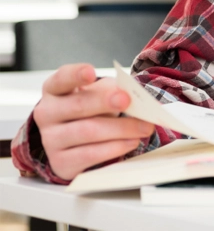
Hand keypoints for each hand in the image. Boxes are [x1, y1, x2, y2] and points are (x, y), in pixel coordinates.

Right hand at [32, 63, 154, 181]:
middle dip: (105, 102)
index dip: (75, 75)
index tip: (91, 72)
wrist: (75, 142)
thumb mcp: (98, 93)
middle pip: (77, 105)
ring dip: (121, 128)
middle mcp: (47, 114)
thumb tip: (132, 95)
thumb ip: (113, 90)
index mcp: (55, 90)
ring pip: (88, 132)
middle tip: (127, 100)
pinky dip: (115, 147)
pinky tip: (132, 141)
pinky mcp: (61, 163)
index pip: (61, 79)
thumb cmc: (90, 109)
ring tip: (145, 127)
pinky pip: (90, 155)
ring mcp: (51, 140)